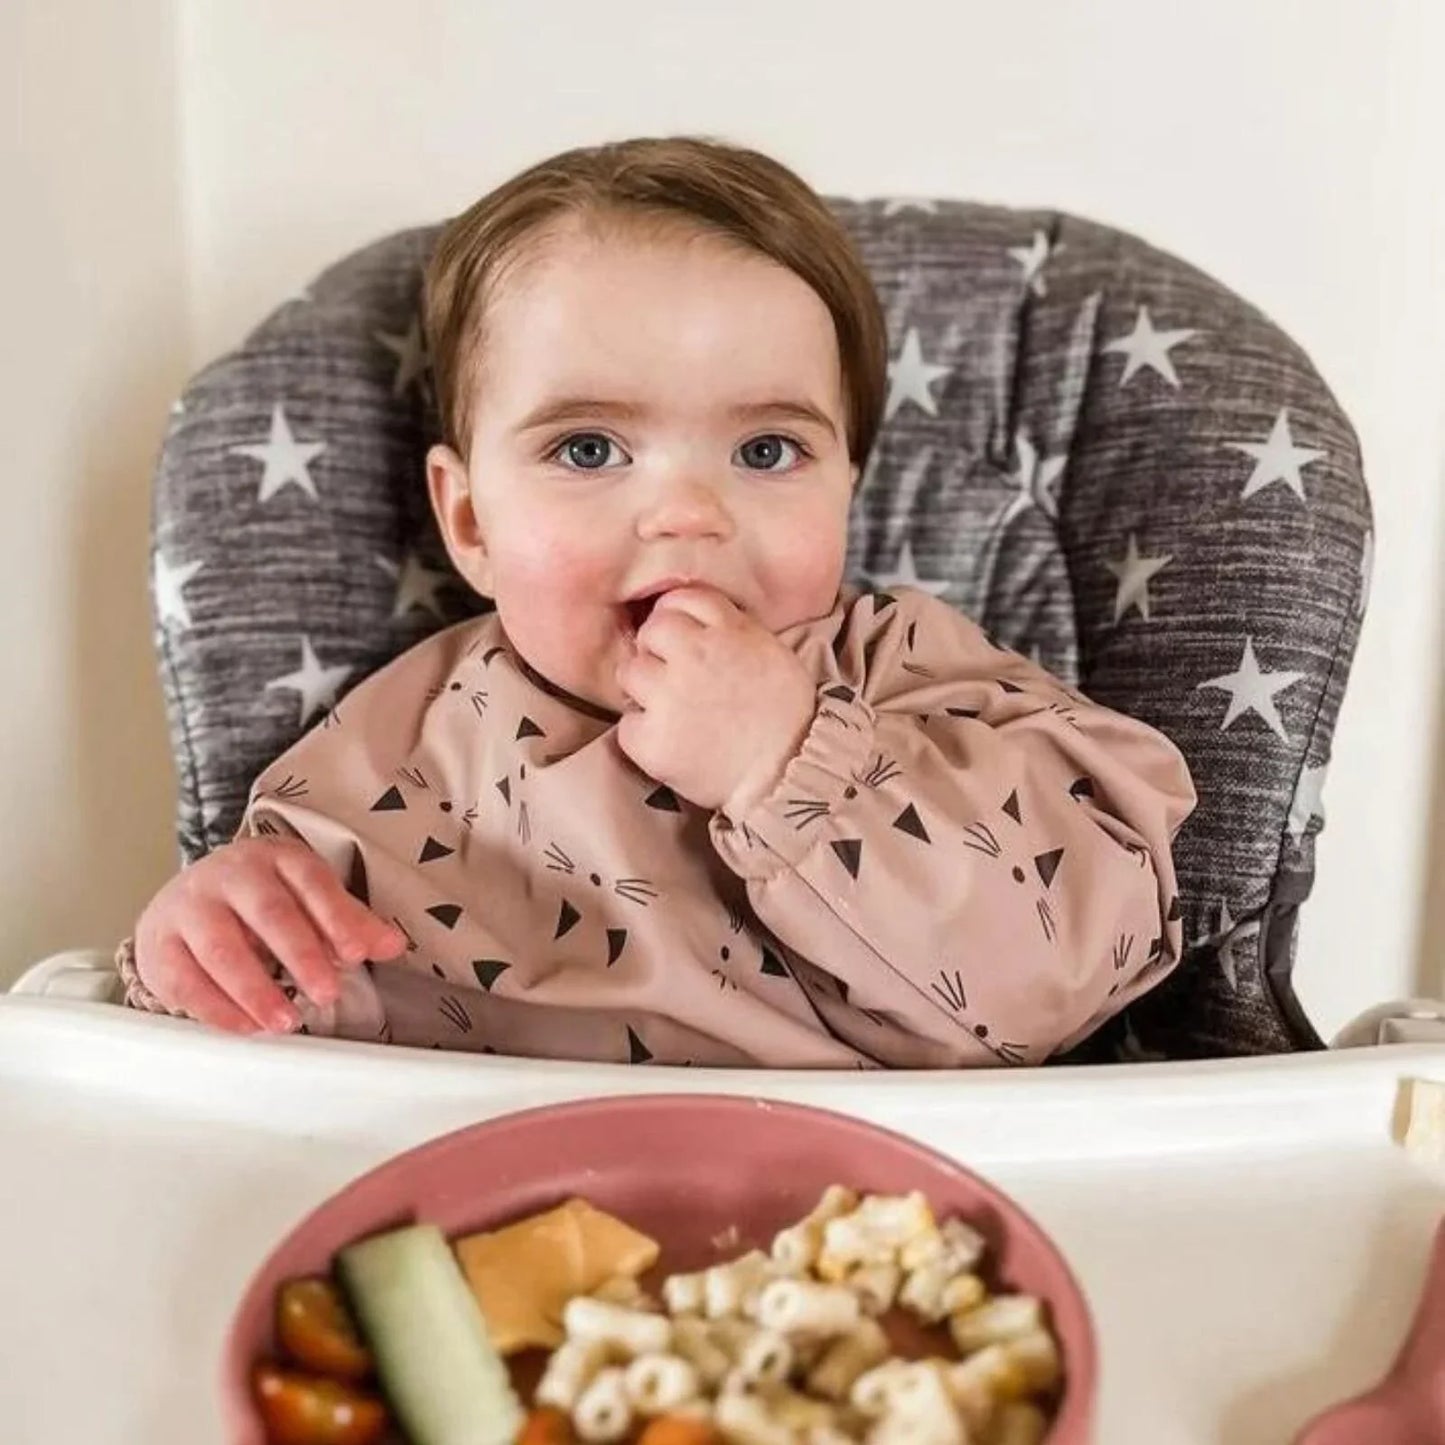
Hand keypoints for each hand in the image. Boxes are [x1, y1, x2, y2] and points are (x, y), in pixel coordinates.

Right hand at [133, 836, 406, 1034]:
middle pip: (268, 913)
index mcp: (276, 858)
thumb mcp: (309, 898)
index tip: (358, 954)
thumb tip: (392, 945)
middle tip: (328, 994)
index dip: (336, 917)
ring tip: (288, 1021)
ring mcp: (189, 907)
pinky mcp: (158, 943)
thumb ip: (350, 923)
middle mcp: (230, 875)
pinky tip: (246, 1027)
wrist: (187, 896)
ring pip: (222, 950)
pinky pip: (186, 981)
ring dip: (257, 991)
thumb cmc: (260, 901)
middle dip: (301, 956)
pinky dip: (218, 1009)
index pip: (311, 882)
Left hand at [615, 585, 816, 815]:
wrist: (787, 776)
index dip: (676, 617)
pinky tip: (668, 741)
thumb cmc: (786, 717)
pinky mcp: (652, 739)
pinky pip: (626, 724)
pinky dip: (641, 733)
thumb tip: (699, 622)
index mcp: (729, 632)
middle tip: (672, 677)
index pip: (680, 600)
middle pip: (651, 631)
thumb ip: (734, 630)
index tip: (680, 639)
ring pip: (629, 672)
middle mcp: (694, 656)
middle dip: (656, 650)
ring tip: (668, 710)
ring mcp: (669, 697)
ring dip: (643, 689)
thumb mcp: (771, 652)